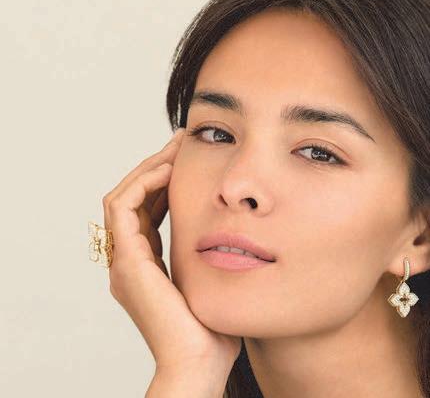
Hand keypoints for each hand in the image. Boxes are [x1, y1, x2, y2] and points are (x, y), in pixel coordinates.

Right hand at [102, 128, 240, 374]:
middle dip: (157, 167)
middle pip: (134, 199)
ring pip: (123, 197)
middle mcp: (129, 260)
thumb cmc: (212, 327)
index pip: (149, 210)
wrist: (200, 364)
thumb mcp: (209, 279)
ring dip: (148, 169)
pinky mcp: (127, 262)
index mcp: (146, 264)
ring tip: (175, 149)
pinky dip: (142, 184)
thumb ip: (208, 254)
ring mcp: (123, 261)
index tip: (188, 158)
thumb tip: (230, 227)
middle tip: (180, 143)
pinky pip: (123, 207)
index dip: (166, 181)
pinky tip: (170, 170)